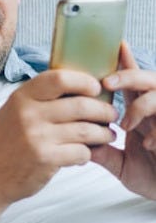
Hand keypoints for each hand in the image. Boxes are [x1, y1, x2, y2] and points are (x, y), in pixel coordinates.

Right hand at [0, 69, 117, 207]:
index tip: (96, 89)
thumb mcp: (13, 112)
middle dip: (104, 111)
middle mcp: (28, 114)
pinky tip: (83, 154)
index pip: (60, 78)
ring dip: (103, 134)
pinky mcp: (45, 158)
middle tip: (111, 116)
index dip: (84, 81)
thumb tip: (78, 86)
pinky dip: (87, 154)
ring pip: (87, 130)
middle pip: (81, 105)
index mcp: (21, 98)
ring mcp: (36, 136)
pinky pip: (82, 152)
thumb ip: (38, 98)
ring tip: (106, 135)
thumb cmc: (5, 144)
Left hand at [92, 43, 155, 198]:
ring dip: (140, 106)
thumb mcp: (120, 164)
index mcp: (141, 113)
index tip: (116, 45)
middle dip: (128, 75)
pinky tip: (148, 146)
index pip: (132, 83)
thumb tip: (74, 142)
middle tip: (107, 83)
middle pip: (148, 79)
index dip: (125, 63)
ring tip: (126, 125)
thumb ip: (101, 152)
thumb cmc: (152, 177)